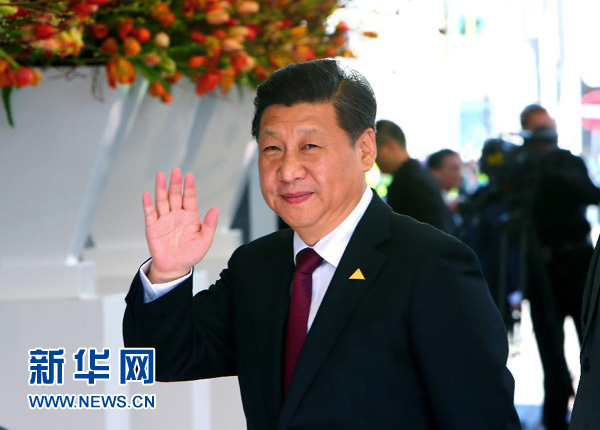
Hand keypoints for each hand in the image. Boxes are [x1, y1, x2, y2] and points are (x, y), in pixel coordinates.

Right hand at [142, 168, 218, 282]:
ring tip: (161, 176)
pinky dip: (148, 204)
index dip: (189, 187)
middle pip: (175, 196)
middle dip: (175, 183)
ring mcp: (164, 220)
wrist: (175, 267)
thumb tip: (215, 209)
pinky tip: (147, 195)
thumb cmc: (191, 254)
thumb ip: (210, 225)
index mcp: (190, 216)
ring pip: (162, 201)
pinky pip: (150, 214)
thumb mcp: (204, 240)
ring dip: (161, 188)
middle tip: (176, 171)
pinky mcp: (153, 227)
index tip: (189, 176)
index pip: (190, 198)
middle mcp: (176, 215)